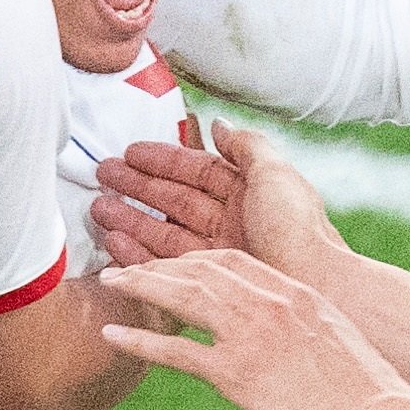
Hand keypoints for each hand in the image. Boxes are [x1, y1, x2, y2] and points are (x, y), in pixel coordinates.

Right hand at [91, 121, 344, 276]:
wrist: (311, 285)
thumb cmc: (299, 230)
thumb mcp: (276, 174)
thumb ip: (246, 146)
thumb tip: (219, 123)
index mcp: (250, 193)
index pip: (198, 170)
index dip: (165, 159)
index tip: (132, 151)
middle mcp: (233, 222)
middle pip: (176, 199)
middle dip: (139, 186)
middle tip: (103, 175)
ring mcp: (220, 254)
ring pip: (165, 231)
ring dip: (131, 218)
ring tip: (98, 207)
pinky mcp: (209, 283)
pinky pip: (164, 264)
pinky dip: (137, 251)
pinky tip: (113, 239)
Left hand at [95, 250, 409, 409]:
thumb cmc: (369, 394)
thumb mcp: (339, 344)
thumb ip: (310, 333)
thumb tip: (300, 346)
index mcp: (297, 292)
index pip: (235, 259)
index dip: (196, 258)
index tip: (174, 263)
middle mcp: (270, 302)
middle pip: (201, 268)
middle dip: (160, 264)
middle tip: (128, 268)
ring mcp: (251, 335)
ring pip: (182, 295)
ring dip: (141, 287)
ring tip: (110, 286)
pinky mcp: (237, 373)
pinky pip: (176, 351)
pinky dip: (139, 341)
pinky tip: (112, 337)